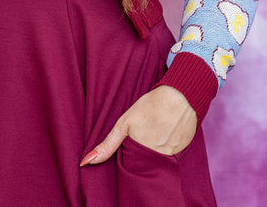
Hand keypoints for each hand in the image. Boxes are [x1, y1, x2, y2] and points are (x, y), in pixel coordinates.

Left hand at [79, 85, 196, 165]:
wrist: (180, 97)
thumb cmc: (150, 106)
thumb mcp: (124, 123)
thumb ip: (108, 145)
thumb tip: (85, 162)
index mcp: (139, 155)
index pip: (128, 170)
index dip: (126, 160)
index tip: (128, 148)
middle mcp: (156, 161)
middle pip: (142, 169)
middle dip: (139, 159)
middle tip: (143, 135)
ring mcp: (170, 160)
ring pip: (155, 165)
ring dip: (152, 156)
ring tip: (153, 134)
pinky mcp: (180, 156)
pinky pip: (168, 161)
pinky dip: (164, 152)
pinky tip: (163, 135)